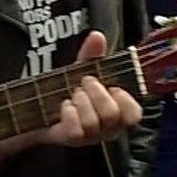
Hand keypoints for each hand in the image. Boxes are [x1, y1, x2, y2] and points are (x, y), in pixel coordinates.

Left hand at [40, 32, 142, 146]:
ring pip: (92, 122)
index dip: (124, 99)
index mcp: (119, 111)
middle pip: (111, 115)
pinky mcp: (73, 141)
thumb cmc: (71, 88)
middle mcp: (109, 128)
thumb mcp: (82, 69)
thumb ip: (92, 53)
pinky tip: (64, 106)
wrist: (42, 105)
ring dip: (79, 101)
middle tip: (84, 83)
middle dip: (95, 92)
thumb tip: (97, 36)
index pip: (134, 114)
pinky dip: (68, 113)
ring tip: (72, 94)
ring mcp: (92, 137)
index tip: (112, 86)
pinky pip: (75, 130)